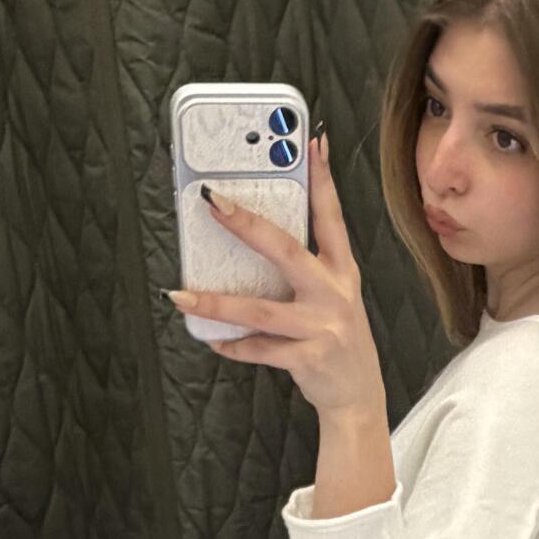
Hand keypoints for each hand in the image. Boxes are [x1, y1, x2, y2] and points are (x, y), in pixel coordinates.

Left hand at [164, 135, 384, 416]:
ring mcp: (322, 327)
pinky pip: (260, 350)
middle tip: (213, 203)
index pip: (330, 216)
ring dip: (216, 303)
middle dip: (247, 225)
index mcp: (341, 271)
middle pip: (285, 250)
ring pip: (260, 311)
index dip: (321, 179)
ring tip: (181, 296)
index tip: (310, 142)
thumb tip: (255, 236)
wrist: (357, 396)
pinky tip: (214, 339)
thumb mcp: (334, 296)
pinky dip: (233, 346)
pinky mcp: (308, 359)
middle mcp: (334, 294)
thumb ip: (306, 268)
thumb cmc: (337, 340)